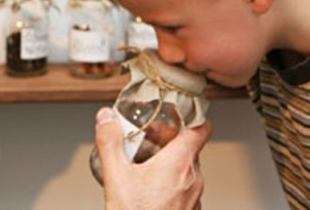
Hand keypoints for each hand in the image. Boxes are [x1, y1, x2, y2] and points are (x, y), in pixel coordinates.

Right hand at [94, 107, 211, 209]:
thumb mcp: (115, 177)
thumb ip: (110, 142)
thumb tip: (106, 118)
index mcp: (179, 163)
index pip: (202, 128)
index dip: (193, 116)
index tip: (180, 111)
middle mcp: (193, 179)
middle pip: (192, 148)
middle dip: (173, 140)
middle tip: (152, 138)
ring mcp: (195, 198)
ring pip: (189, 169)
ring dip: (172, 162)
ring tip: (149, 164)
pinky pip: (186, 189)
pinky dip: (173, 183)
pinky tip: (152, 189)